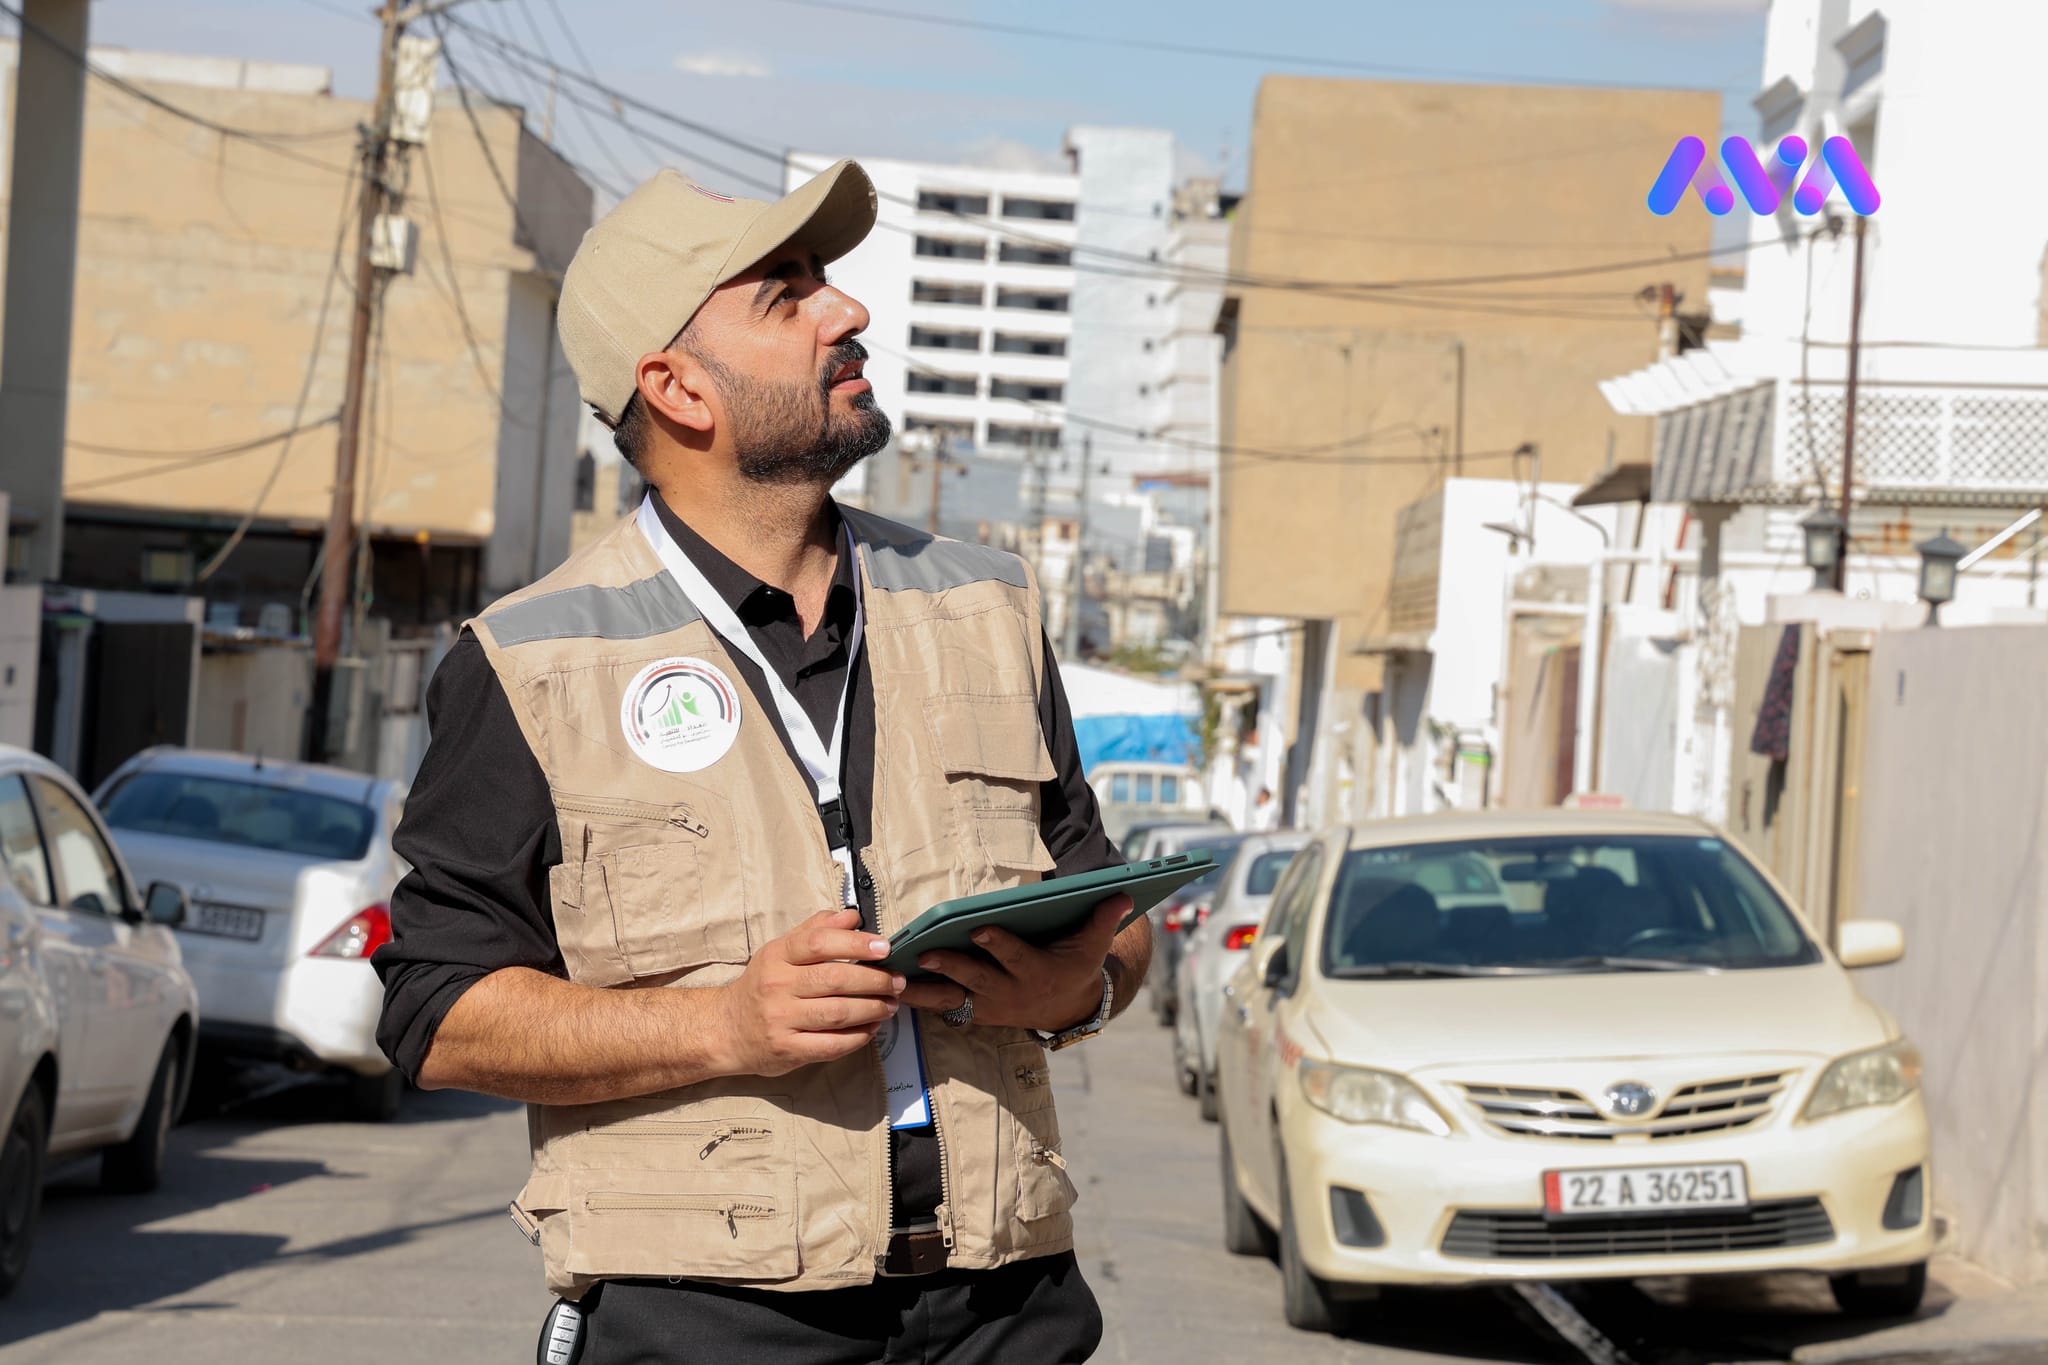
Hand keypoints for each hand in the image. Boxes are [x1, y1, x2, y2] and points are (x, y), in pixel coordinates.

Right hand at [713, 909, 905, 1077]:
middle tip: (897, 982)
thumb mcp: (780, 951)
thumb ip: (815, 931)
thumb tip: (852, 916)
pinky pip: (831, 1044)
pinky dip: (857, 1037)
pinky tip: (871, 1028)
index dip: (856, 943)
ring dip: (872, 1009)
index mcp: (777, 955)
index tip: (885, 947)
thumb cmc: (762, 986)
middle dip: (874, 980)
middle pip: (834, 979)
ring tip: (891, 1004)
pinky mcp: (787, 1050)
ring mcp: (780, 1020)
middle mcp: (776, 986)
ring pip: (837, 1013)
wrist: (725, 1030)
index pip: (819, 943)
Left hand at [900, 894, 1130, 1031]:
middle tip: (926, 953)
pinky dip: (920, 1000)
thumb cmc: (1075, 965)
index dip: (997, 944)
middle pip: (976, 979)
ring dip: (924, 990)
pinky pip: (943, 1009)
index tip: (978, 929)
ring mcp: (989, 1005)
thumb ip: (1103, 919)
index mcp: (1036, 972)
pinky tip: (893, 988)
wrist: (1067, 1007)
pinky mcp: (975, 1012)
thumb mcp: (1093, 945)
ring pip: (952, 999)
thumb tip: (1123, 892)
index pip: (1014, 956)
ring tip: (897, 978)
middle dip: (951, 967)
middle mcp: (1010, 992)